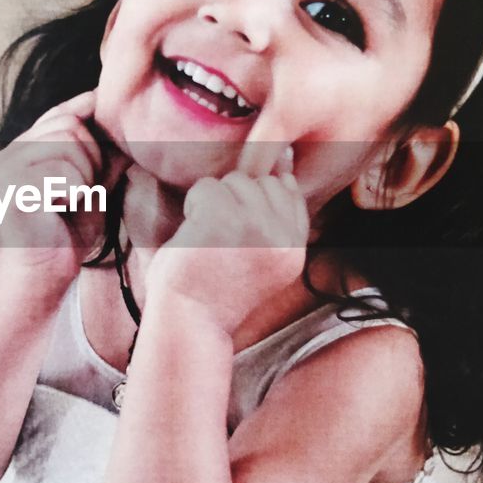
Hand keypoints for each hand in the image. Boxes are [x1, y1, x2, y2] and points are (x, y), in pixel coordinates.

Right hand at [0, 91, 128, 271]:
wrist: (41, 270)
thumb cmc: (65, 231)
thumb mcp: (94, 185)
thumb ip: (105, 156)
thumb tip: (130, 126)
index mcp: (30, 147)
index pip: (64, 111)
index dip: (90, 111)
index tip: (109, 133)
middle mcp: (14, 151)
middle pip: (71, 124)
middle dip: (91, 158)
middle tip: (81, 191)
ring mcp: (8, 166)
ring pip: (68, 143)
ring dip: (84, 177)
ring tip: (69, 201)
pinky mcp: (12, 186)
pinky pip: (63, 171)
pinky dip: (74, 192)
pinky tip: (58, 209)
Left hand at [146, 145, 307, 335]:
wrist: (187, 323)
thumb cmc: (213, 289)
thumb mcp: (259, 255)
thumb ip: (275, 214)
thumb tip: (284, 159)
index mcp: (294, 251)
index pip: (289, 194)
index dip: (257, 201)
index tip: (236, 228)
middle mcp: (283, 240)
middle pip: (264, 182)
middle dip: (236, 198)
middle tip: (218, 236)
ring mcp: (256, 229)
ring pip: (236, 180)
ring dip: (214, 200)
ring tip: (206, 236)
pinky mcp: (224, 220)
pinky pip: (208, 186)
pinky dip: (194, 203)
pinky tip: (193, 233)